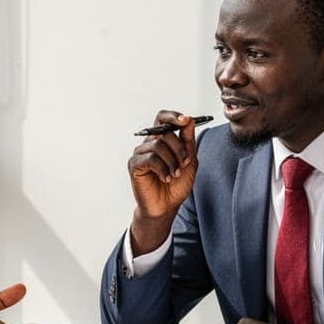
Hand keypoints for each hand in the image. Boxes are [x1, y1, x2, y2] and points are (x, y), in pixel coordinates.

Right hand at [129, 110, 198, 253]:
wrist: (166, 206)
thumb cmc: (176, 185)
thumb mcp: (189, 161)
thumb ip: (188, 141)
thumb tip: (189, 120)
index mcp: (162, 139)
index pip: (163, 118)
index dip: (173, 116)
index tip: (186, 120)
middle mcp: (149, 143)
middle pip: (164, 132)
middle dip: (179, 148)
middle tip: (185, 163)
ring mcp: (140, 153)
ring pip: (158, 145)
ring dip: (172, 161)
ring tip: (175, 175)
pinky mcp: (134, 165)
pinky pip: (150, 158)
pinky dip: (162, 169)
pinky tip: (166, 178)